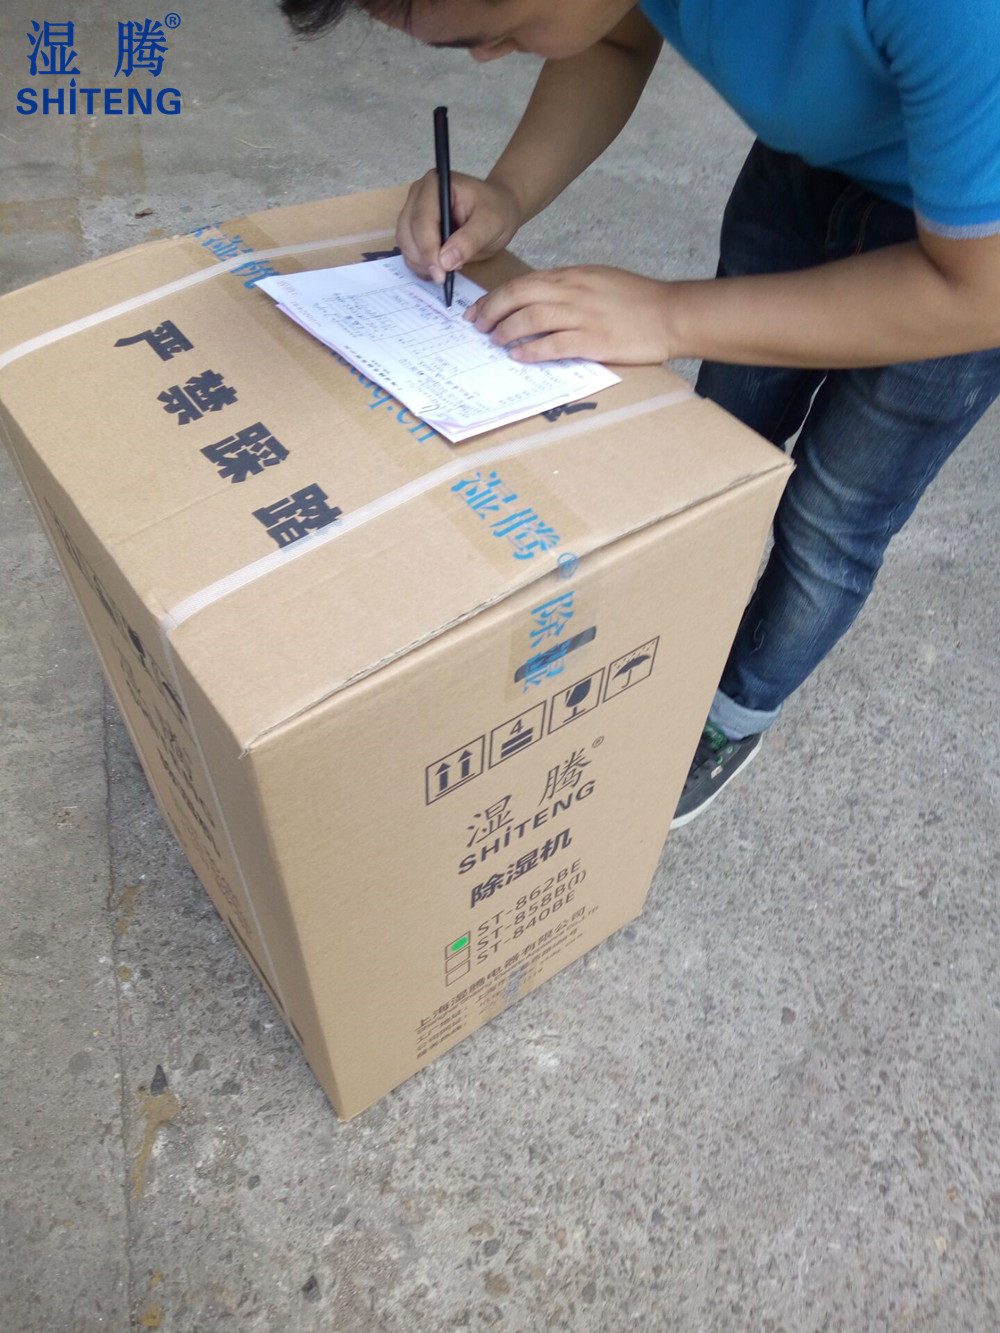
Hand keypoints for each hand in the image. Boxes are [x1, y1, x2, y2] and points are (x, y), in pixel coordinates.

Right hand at [395, 171, 524, 282]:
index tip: (440, 274)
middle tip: (444, 276)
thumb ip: (469, 241)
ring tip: (445, 271)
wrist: (498, 209)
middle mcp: (419, 194)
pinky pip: (408, 250)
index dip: (427, 249)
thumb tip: (444, 261)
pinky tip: (439, 268)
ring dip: (420, 263)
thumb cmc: (497, 210)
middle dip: (423, 259)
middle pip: (407, 232)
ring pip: (404, 243)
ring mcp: (413, 210)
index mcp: (436, 185)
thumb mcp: (491, 224)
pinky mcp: (413, 227)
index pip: (422, 219)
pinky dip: (420, 264)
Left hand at [464, 265, 675, 363]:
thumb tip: (541, 300)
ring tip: (496, 342)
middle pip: (520, 295)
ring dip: (507, 330)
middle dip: (492, 311)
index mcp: (573, 276)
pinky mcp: (594, 340)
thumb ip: (570, 288)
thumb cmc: (638, 301)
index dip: (496, 297)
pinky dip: (533, 349)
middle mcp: (574, 291)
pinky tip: (519, 356)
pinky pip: (555, 343)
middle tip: (478, 326)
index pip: (524, 282)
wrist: (671, 314)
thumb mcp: (599, 281)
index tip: (479, 310)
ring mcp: (583, 315)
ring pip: (532, 317)